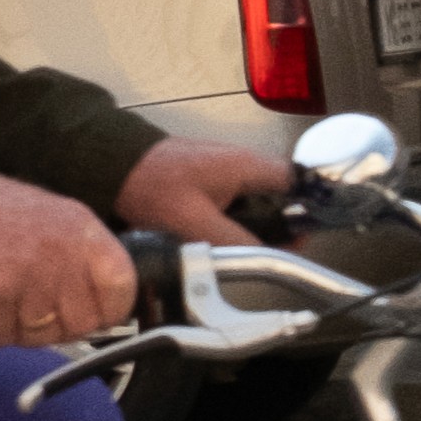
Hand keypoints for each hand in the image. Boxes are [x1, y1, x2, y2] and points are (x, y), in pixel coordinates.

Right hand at [0, 170, 135, 347]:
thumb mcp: (53, 216)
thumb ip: (80, 256)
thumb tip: (102, 304)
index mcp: (83, 233)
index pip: (122, 289)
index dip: (108, 312)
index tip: (93, 317)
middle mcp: (63, 255)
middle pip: (81, 324)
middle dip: (57, 329)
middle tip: (34, 317)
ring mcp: (29, 277)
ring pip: (39, 336)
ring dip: (17, 330)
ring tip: (2, 306)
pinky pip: (0, 336)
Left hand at [118, 143, 289, 243]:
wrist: (114, 167)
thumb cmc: (150, 184)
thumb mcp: (194, 223)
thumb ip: (234, 241)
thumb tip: (262, 257)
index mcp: (249, 166)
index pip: (300, 183)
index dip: (306, 211)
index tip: (300, 236)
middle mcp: (244, 163)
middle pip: (282, 196)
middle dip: (279, 224)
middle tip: (268, 248)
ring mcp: (228, 169)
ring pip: (259, 201)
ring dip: (254, 223)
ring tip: (237, 243)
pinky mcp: (212, 178)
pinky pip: (237, 201)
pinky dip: (234, 218)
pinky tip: (218, 233)